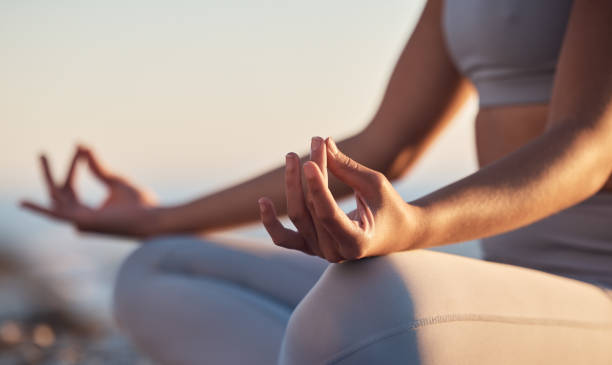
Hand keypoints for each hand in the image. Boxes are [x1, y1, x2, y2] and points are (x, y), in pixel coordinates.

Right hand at [21, 146, 158, 237]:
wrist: (152, 217)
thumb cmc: (139, 204)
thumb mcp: (114, 180)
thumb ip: (97, 167)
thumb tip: (84, 146)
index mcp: (88, 211)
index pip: (71, 187)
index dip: (73, 166)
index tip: (79, 148)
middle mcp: (80, 219)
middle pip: (59, 192)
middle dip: (50, 173)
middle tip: (41, 153)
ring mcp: (80, 222)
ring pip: (57, 197)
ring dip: (48, 175)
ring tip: (42, 155)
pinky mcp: (83, 222)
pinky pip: (56, 215)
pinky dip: (39, 209)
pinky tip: (23, 202)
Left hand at [258, 137, 425, 261]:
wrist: (395, 233)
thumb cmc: (389, 206)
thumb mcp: (374, 184)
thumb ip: (346, 168)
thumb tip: (322, 143)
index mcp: (356, 242)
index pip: (328, 214)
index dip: (316, 186)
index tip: (309, 159)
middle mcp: (335, 253)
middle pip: (312, 208)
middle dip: (311, 172)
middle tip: (314, 141)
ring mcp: (320, 252)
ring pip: (298, 216)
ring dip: (292, 184)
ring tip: (292, 155)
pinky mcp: (310, 247)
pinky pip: (284, 237)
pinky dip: (271, 222)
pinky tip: (263, 201)